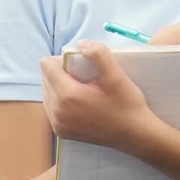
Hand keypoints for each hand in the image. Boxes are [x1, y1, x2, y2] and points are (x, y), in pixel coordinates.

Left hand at [39, 41, 153, 150]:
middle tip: (87, 78)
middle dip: (62, 73)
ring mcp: (57, 123)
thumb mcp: (117, 77)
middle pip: (45, 78)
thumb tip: (82, 44)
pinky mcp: (61, 131)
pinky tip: (82, 103)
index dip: (64, 59)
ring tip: (85, 91)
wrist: (134, 135)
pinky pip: (52, 108)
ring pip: (48, 92)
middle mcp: (57, 111)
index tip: (83, 66)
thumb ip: (99, 55)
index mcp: (68, 95)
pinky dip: (63, 101)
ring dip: (61, 86)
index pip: (47, 65)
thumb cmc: (128, 106)